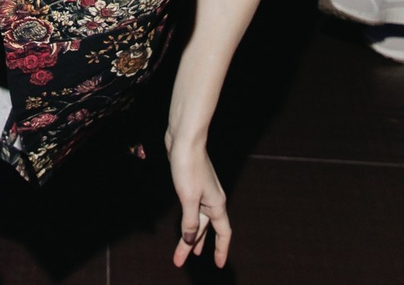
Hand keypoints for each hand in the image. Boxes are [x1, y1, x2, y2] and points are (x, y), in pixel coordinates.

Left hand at [165, 134, 231, 268]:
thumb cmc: (189, 166)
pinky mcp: (191, 185)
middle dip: (193, 246)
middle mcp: (212, 200)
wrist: (184, 139)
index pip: (223, 233)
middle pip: (205, 229)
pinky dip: (187, 221)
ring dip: (189, 235)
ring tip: (185, 250)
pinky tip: (183, 224)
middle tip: (180, 261)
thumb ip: (190, 221)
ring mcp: (202, 192)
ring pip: (197, 220)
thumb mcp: (188, 198)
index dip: (221, 250)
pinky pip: (191, 209)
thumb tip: (189, 240)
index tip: (218, 265)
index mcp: (216, 204)